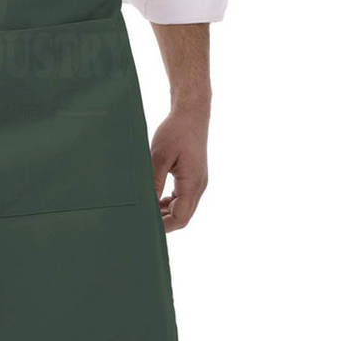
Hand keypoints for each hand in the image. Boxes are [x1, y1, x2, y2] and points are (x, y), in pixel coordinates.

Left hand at [150, 105, 208, 231]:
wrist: (191, 114)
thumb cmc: (175, 132)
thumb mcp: (159, 156)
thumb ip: (153, 181)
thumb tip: (146, 203)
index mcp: (192, 183)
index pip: (181, 217)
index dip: (163, 226)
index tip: (144, 225)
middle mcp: (199, 186)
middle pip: (183, 216)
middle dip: (163, 222)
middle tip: (140, 219)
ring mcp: (197, 182)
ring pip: (183, 208)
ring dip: (165, 212)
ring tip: (144, 209)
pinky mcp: (193, 177)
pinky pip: (183, 197)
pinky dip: (169, 202)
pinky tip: (154, 198)